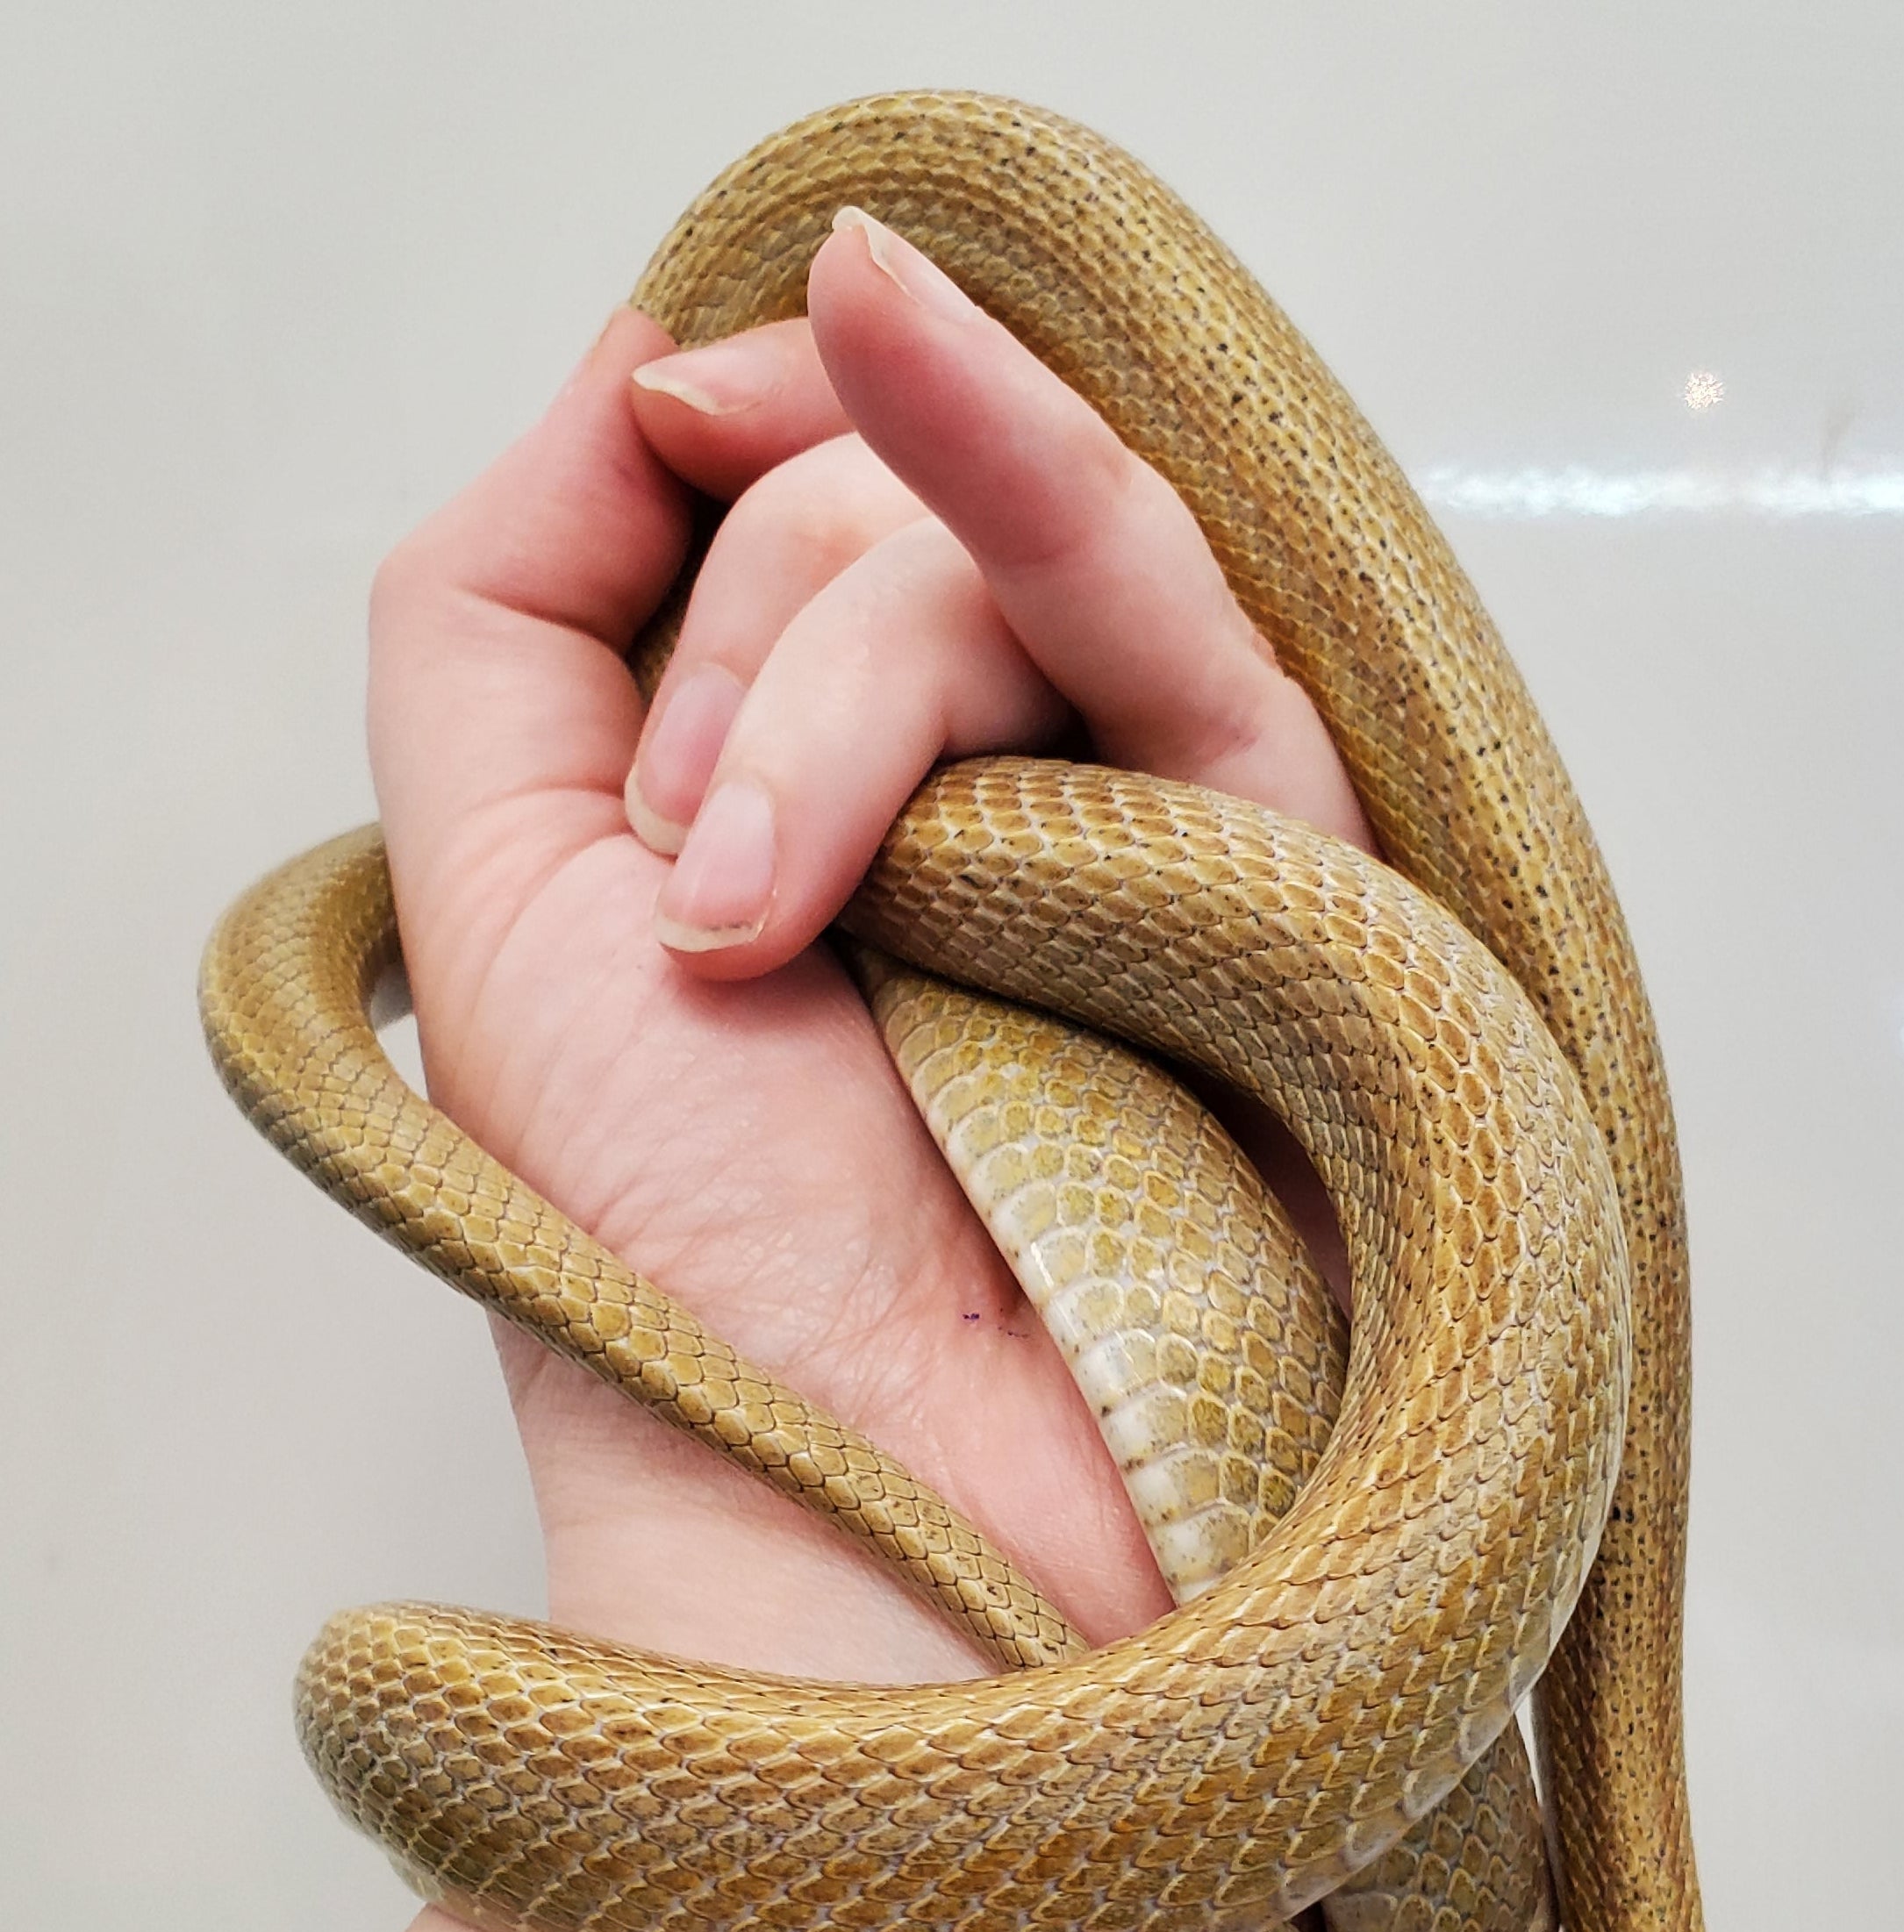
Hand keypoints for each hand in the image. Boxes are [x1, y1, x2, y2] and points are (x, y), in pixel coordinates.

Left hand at [368, 208, 1370, 1696]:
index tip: (638, 582)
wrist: (878, 1528)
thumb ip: (511, 604)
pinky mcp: (1293, 885)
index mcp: (829, 801)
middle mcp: (998, 804)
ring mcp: (1150, 838)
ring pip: (999, 564)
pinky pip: (1166, 614)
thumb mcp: (496, 903)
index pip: (781, 512)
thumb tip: (654, 366)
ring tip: (756, 903)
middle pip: (879, 523)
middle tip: (714, 915)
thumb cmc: (689, 1283)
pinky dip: (1022, 459)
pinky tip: (893, 318)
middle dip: (742, 667)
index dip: (700, 495)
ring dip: (828, 665)